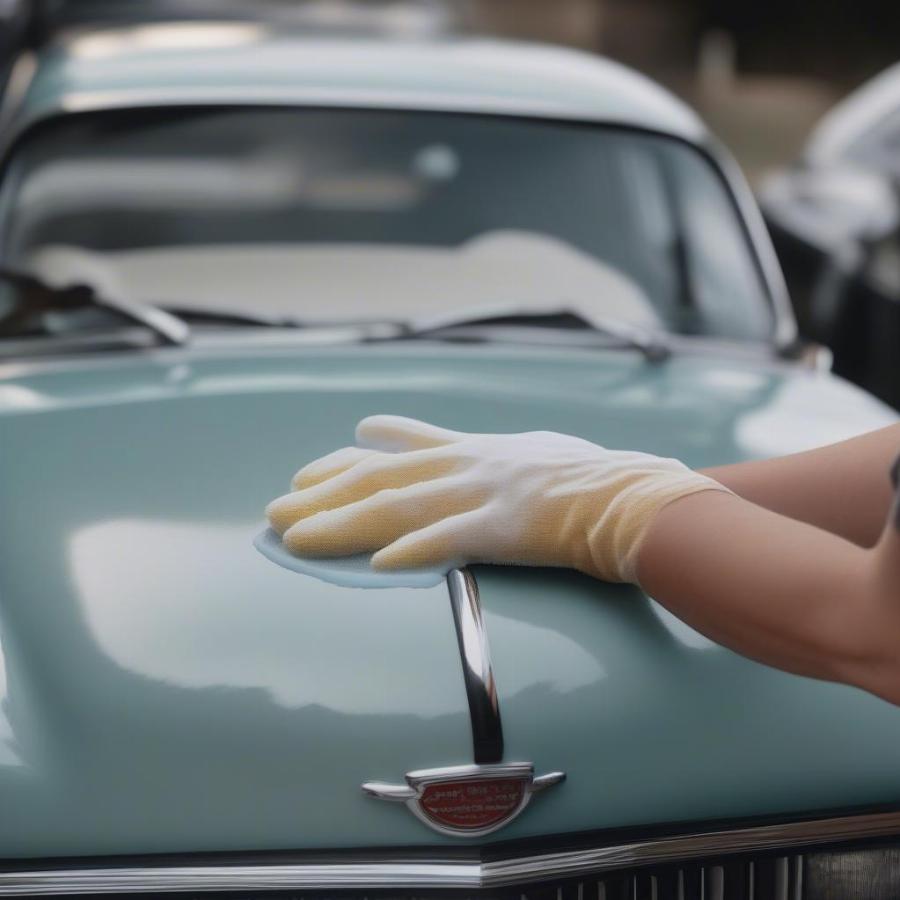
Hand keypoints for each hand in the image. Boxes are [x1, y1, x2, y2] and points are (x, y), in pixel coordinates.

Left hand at [266, 415, 729, 582]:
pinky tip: (379, 567)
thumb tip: (467, 457)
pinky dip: (416, 552)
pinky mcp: (509, 527)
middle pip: (381, 478)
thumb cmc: (588, 477)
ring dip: (344, 524)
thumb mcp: (528, 448)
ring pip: (400, 507)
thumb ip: (486, 452)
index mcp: (474, 450)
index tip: (310, 468)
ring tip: (296, 539)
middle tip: (275, 511)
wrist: (635, 496)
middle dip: (322, 495)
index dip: (347, 459)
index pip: (398, 449)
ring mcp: (485, 494)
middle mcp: (468, 465)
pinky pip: (456, 540)